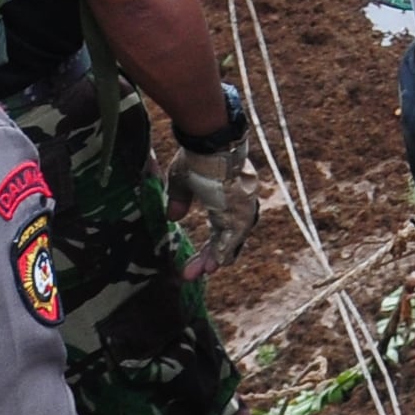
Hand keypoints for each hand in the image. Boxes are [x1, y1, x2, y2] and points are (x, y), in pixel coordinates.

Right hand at [165, 122, 259, 269]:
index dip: (210, 247)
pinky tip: (215, 265)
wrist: (210, 140)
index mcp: (227, 199)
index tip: (199, 262)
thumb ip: (180, 200)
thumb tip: (173, 218)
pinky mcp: (240, 209)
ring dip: (215, 258)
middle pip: (227, 238)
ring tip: (203, 272)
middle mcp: (238, 206)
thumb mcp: (182, 180)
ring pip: (231, 241)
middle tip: (194, 273)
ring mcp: (241, 208)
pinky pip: (234, 237)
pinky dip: (224, 251)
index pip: (221, 230)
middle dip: (210, 257)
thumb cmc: (197, 155)